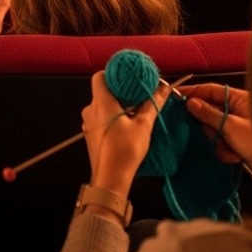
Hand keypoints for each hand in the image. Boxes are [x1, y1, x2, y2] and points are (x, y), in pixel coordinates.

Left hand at [81, 71, 171, 197]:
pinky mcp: (90, 134)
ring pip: (102, 105)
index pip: (99, 76)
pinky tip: (126, 125)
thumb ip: (152, 104)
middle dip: (120, 91)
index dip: (113, 73)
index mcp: (100, 102)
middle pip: (102, 91)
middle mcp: (90, 109)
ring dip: (117, 105)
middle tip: (138, 94)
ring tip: (136, 110)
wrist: (110, 178)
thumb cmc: (126, 149)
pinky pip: (100, 118)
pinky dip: (112, 117)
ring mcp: (88, 123)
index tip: (129, 78)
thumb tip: (163, 88)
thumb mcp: (143, 125)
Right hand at [180, 84, 251, 188]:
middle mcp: (239, 110)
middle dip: (208, 124)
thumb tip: (190, 103)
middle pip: (211, 110)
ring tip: (227, 148)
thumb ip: (209, 114)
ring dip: (217, 141)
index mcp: (240, 99)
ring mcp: (240, 127)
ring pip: (215, 129)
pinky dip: (225, 151)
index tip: (175, 97)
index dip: (193, 92)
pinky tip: (235, 157)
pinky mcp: (241, 142)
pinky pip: (222, 142)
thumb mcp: (231, 126)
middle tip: (207, 132)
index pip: (211, 90)